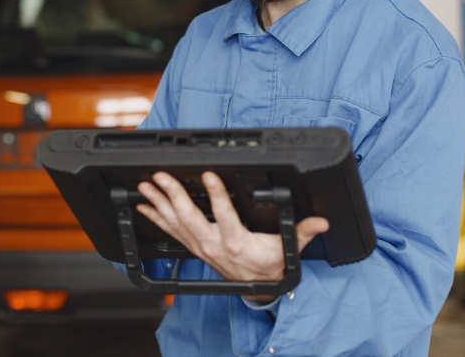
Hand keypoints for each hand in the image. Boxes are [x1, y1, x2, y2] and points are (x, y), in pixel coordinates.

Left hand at [136, 171, 328, 302]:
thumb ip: (303, 232)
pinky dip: (156, 218)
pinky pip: (171, 232)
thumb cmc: (270, 265)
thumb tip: (321, 222)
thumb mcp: (289, 249)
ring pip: (175, 223)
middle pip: (189, 217)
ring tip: (145, 186)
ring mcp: (200, 247)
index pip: (224, 214)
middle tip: (160, 177)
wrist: (259, 288)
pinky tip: (144, 206)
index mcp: (237, 243)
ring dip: (158, 203)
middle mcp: (214, 245)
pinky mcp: (194, 247)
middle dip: (173, 196)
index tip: (208, 176)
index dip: (216, 194)